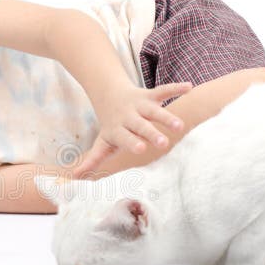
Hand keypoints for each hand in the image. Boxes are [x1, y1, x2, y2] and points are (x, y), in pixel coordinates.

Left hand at [73, 82, 192, 177]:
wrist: (108, 94)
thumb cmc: (110, 126)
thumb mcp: (101, 143)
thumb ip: (93, 160)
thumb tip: (75, 177)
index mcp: (118, 129)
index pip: (125, 137)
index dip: (132, 142)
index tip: (141, 149)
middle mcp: (129, 116)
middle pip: (141, 125)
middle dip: (152, 133)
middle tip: (163, 143)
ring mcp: (140, 105)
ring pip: (155, 110)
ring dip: (167, 117)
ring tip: (180, 126)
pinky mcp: (150, 95)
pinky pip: (163, 91)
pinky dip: (176, 88)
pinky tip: (189, 87)